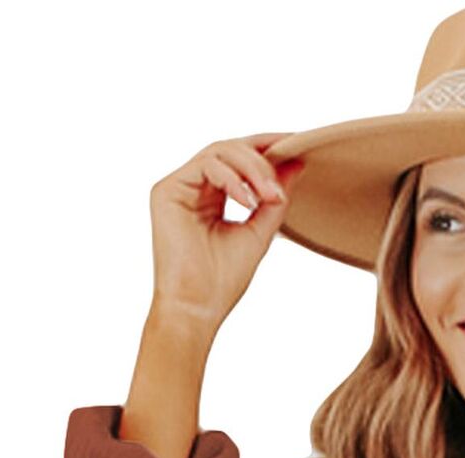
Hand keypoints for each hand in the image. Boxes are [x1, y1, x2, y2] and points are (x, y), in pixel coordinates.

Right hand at [147, 134, 306, 332]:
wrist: (198, 308)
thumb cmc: (223, 281)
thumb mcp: (259, 232)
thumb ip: (274, 199)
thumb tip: (296, 163)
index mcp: (213, 196)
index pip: (240, 159)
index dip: (267, 145)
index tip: (297, 141)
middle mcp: (194, 187)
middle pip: (230, 149)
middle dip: (262, 160)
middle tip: (283, 182)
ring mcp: (179, 187)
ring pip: (219, 151)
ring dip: (251, 168)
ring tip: (269, 195)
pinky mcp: (167, 190)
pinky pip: (205, 165)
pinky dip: (232, 178)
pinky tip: (249, 201)